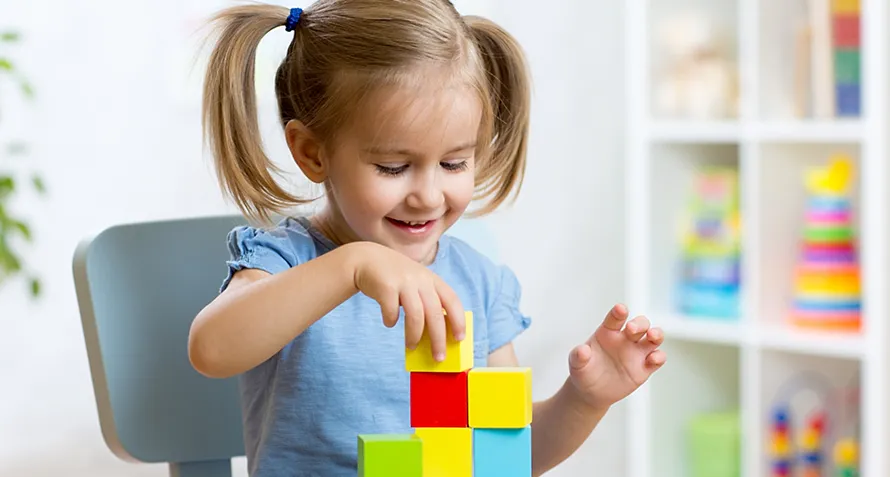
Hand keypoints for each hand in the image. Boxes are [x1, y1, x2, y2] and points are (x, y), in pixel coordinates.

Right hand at [350, 242, 464, 360]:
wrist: (366, 259)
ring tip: (411, 346)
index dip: (458, 320)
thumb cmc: (394, 278)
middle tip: (438, 357)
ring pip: (416, 316)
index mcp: (432, 279)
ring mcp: (403, 281)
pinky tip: (389, 322)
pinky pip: (392, 312)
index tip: (460, 338)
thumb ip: (427, 300)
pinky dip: (391, 321)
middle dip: (439, 339)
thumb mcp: (416, 282)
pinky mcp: (386, 286)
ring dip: (414, 336)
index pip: (452, 300)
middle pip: (435, 313)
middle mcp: (421, 278)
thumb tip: (437, 334)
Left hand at [567, 304, 665, 409]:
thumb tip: (582, 350)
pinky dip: (659, 357)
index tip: (620, 309)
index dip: (619, 312)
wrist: (591, 392)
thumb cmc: (584, 372)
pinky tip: (653, 359)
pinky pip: (657, 359)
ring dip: (656, 334)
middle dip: (639, 323)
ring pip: (654, 337)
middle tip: (631, 329)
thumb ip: (578, 356)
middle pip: (640, 324)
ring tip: (652, 336)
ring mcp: (636, 352)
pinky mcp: (644, 368)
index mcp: (608, 332)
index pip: (615, 318)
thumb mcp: (577, 364)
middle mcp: (625, 339)